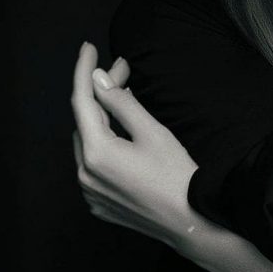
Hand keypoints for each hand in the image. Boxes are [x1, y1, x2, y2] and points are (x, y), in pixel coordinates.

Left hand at [71, 42, 197, 250]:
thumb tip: (98, 79)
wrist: (191, 223)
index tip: (88, 48)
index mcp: (96, 153)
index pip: (82, 100)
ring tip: (126, 98)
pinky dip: (103, 144)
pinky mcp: (98, 203)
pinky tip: (123, 135)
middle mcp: (85, 174)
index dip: (84, 70)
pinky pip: (92, 165)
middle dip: (101, 92)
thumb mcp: (152, 131)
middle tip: (124, 69)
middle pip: (85, 121)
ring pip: (88, 142)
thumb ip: (121, 102)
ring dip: (102, 118)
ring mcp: (90, 192)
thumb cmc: (177, 176)